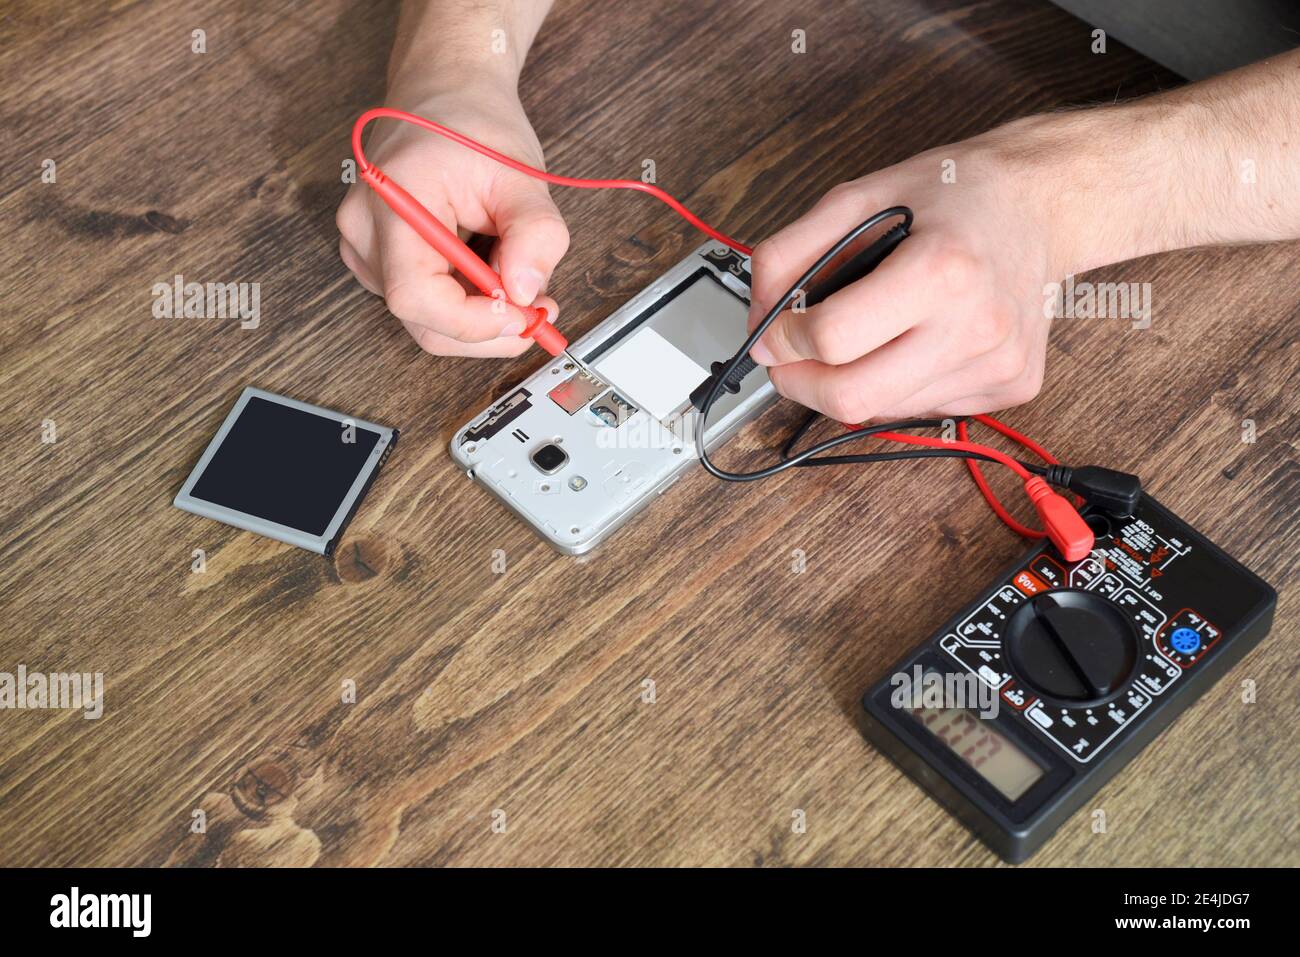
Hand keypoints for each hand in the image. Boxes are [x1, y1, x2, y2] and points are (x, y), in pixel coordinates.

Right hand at [336, 82, 568, 356]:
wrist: (443, 95)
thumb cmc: (474, 126)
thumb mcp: (522, 173)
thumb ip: (535, 234)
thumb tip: (526, 293)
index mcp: (394, 197)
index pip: (415, 295)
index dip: (472, 322)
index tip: (522, 316)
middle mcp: (365, 228)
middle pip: (423, 320)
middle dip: (490, 328)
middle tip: (540, 310)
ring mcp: (363, 248)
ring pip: (427, 319)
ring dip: (482, 314)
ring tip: (514, 271)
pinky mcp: (376, 260)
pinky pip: (424, 304)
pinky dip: (465, 302)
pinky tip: (486, 268)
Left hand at [746, 116, 1068, 420]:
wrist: (1043, 203)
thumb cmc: (957, 194)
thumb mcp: (862, 196)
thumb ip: (792, 252)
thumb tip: (758, 317)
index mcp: (942, 269)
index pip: (831, 339)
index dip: (782, 340)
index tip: (772, 332)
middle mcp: (976, 325)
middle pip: (852, 397)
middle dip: (801, 383)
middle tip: (788, 359)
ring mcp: (996, 364)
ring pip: (882, 410)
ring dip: (848, 384)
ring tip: (860, 335)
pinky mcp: (1011, 387)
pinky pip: (922, 408)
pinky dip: (895, 384)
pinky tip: (911, 340)